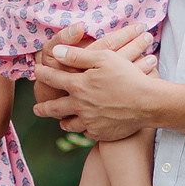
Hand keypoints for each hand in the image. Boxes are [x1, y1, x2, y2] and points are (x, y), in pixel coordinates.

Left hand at [32, 24, 160, 140]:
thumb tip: (56, 52)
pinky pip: (86, 133)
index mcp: (78, 85)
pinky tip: (84, 127)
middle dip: (43, 108)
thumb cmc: (128, 76)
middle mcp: (79, 106)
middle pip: (54, 108)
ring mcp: (89, 122)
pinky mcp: (100, 133)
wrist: (148, 103)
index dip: (42, 73)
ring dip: (63, 122)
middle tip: (36, 109)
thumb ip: (78, 55)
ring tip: (61, 121)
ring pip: (69, 124)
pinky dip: (83, 130)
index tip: (37, 71)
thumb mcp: (104, 58)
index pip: (52, 78)